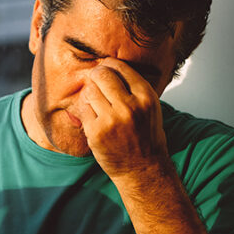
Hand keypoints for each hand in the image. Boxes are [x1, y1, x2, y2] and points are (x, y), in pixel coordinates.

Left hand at [74, 59, 169, 178]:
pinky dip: (87, 112)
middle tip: (96, 80)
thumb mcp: (149, 107)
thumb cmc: (144, 135)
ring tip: (99, 104)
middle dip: (96, 75)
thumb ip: (133, 87)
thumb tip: (108, 65)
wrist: (143, 168)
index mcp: (146, 96)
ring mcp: (112, 119)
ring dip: (91, 94)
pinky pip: (84, 110)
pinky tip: (96, 119)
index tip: (105, 69)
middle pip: (102, 75)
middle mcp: (130, 106)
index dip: (108, 65)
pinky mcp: (97, 132)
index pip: (119, 67)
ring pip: (90, 91)